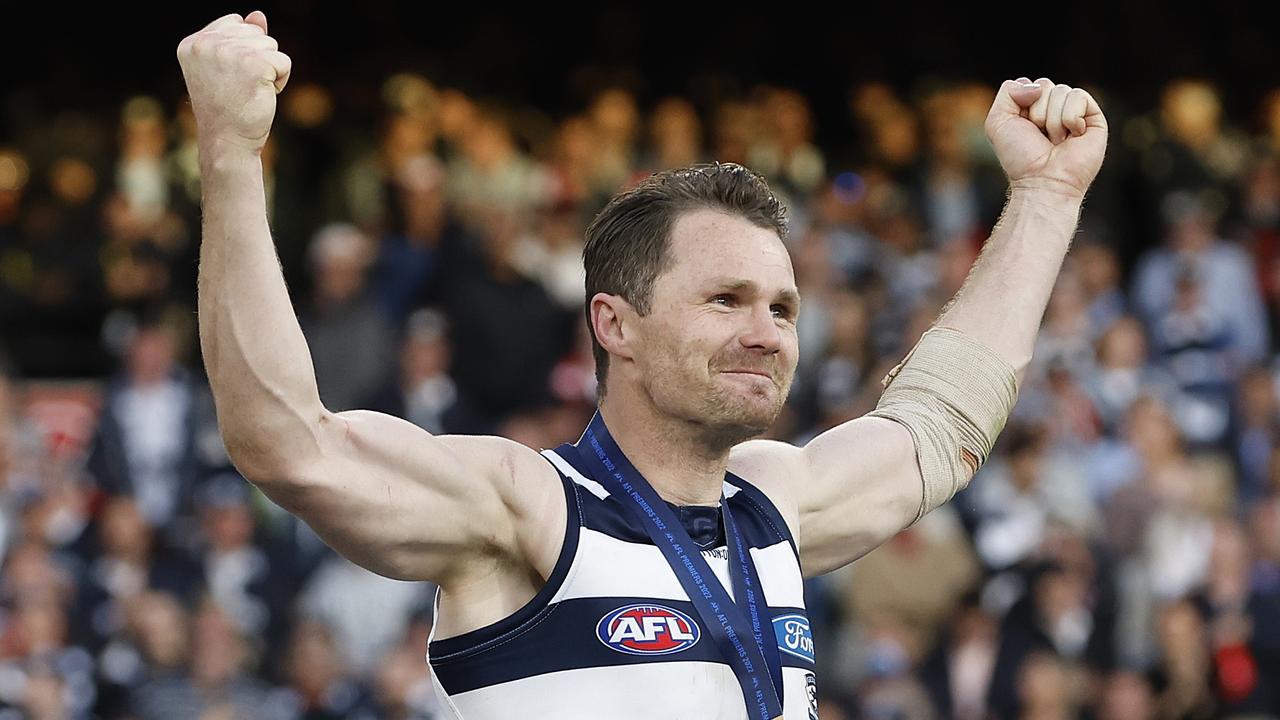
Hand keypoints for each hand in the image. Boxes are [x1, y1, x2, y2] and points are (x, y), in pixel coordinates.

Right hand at [177, 11, 290, 153]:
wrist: (228, 142)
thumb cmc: (228, 109)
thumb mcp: (229, 69)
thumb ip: (240, 38)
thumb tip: (258, 15)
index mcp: (192, 43)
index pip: (234, 23)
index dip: (243, 51)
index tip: (229, 79)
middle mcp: (207, 44)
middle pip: (256, 33)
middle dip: (258, 60)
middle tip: (241, 88)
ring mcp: (230, 52)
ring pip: (271, 45)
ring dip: (270, 70)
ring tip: (250, 91)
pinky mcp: (255, 64)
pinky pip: (284, 61)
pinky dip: (281, 80)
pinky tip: (263, 95)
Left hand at [984, 77, 1107, 199]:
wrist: (1042, 180)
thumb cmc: (1020, 157)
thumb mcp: (998, 122)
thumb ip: (1008, 91)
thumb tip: (1037, 85)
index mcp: (1031, 108)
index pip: (1028, 83)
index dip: (1021, 102)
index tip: (1021, 126)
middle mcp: (1053, 108)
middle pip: (1044, 84)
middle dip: (1036, 112)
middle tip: (1040, 136)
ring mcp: (1074, 112)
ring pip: (1061, 91)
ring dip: (1052, 120)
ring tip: (1056, 141)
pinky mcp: (1093, 117)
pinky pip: (1079, 96)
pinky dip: (1070, 119)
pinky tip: (1072, 137)